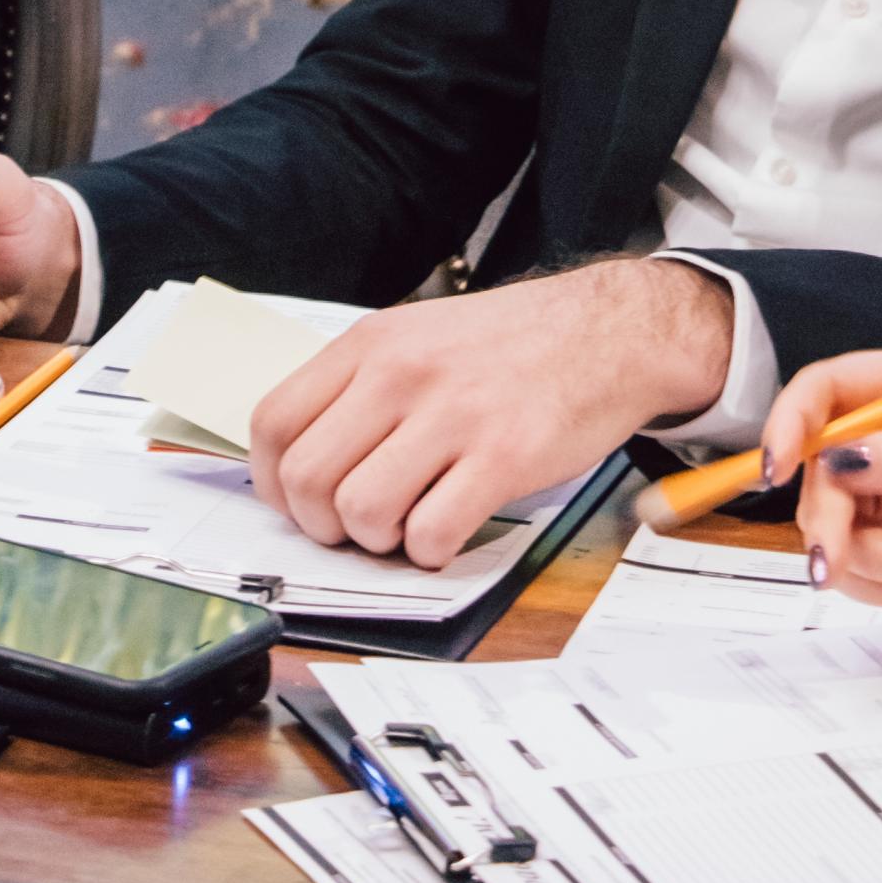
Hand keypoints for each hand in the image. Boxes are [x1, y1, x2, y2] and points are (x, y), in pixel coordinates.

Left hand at [252, 257, 732, 566]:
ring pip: (360, 512)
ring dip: (377, 540)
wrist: (609, 331)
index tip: (298, 502)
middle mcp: (402, 374)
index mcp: (373, 343)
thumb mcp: (420, 334)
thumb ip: (361, 383)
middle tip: (356, 525)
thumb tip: (303, 457)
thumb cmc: (513, 343)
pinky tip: (449, 530)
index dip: (272, 481)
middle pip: (307, 478)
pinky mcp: (503, 457)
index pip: (274, 422)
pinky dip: (429, 551)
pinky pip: (430, 532)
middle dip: (321, 524)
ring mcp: (453, 415)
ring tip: (407, 525)